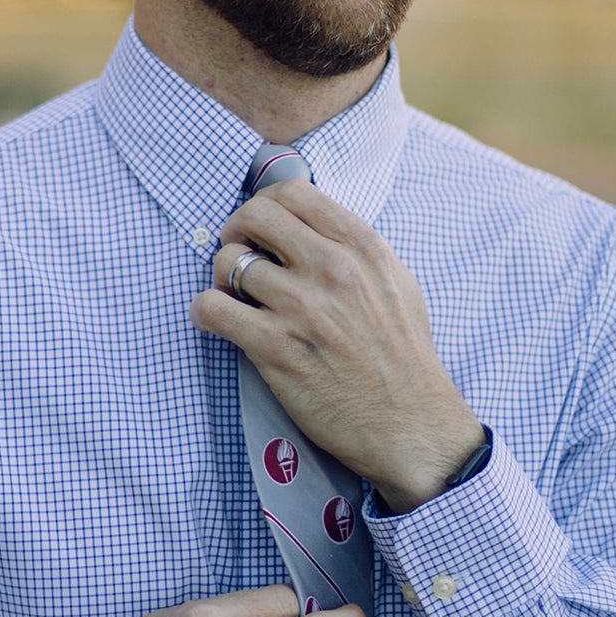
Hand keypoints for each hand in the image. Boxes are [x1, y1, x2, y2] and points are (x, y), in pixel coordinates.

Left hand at [190, 179, 483, 511]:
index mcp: (361, 247)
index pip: (292, 192)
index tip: (260, 230)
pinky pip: (213, 309)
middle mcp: (331, 269)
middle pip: (254, 216)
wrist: (411, 424)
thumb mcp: (396, 283)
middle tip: (238, 257)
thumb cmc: (404, 357)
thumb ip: (355, 249)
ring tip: (233, 299)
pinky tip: (215, 321)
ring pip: (229, 262)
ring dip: (221, 279)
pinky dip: (204, 312)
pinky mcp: (276, 349)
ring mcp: (302, 308)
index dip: (264, 206)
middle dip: (236, 232)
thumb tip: (310, 225)